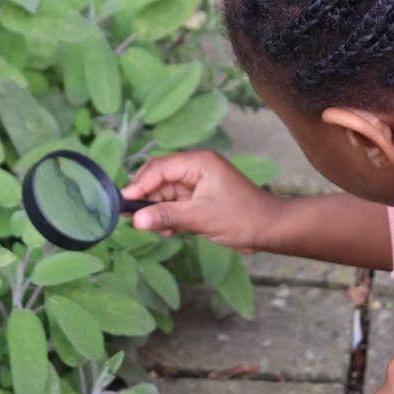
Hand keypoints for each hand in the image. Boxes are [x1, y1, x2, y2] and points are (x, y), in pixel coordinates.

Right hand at [122, 150, 284, 253]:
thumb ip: (167, 215)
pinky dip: (168, 217)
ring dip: (158, 211)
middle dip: (146, 199)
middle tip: (131, 217)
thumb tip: (137, 219)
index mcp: (198, 162)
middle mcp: (196, 169)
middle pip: (159, 179)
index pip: (160, 168)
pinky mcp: (199, 199)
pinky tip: (168, 231)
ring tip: (156, 229)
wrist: (270, 229)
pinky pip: (174, 205)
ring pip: (165, 194)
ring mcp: (197, 184)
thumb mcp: (201, 217)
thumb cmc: (243, 217)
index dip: (140, 184)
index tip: (124, 202)